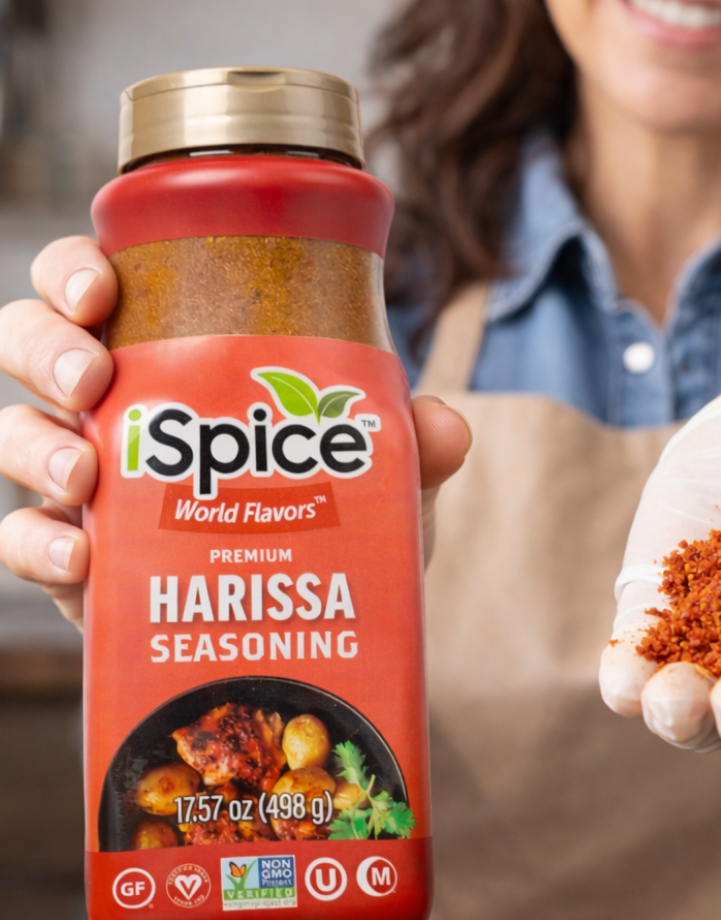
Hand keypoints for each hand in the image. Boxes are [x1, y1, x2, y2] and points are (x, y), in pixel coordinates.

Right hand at [0, 237, 470, 629]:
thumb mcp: (380, 479)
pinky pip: (22, 538)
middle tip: (93, 375)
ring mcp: (89, 483)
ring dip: (34, 442)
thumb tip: (445, 426)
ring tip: (85, 472)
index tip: (102, 286)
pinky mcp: (80, 562)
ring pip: (11, 431)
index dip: (75, 272)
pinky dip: (36, 543)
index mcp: (173, 357)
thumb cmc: (336, 520)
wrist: (318, 614)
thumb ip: (409, 447)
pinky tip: (82, 556)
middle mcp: (116, 407)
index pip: (96, 287)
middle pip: (31, 343)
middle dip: (45, 345)